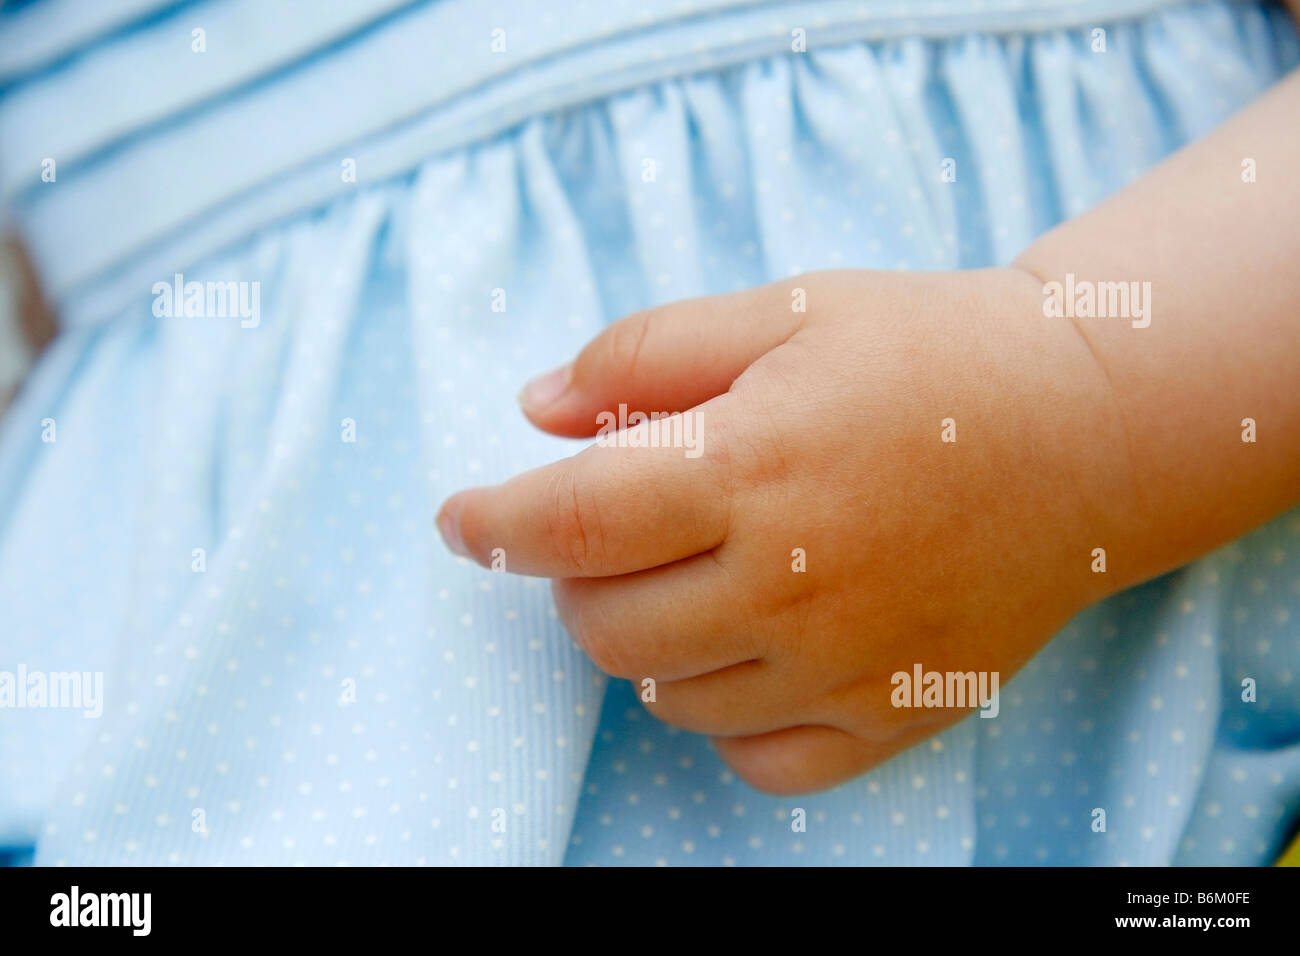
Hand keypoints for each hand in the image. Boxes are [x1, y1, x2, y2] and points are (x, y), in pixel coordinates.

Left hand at [436, 267, 1132, 792]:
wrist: (1086, 429)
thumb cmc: (927, 354)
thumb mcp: (785, 311)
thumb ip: (645, 353)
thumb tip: (534, 408)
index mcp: (755, 467)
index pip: (571, 523)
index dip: (491, 524)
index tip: (459, 521)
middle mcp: (792, 582)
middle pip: (601, 625)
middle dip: (571, 575)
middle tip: (611, 526)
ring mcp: (844, 664)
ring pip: (666, 695)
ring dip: (645, 633)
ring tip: (699, 568)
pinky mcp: (892, 715)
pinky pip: (755, 756)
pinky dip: (721, 709)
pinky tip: (750, 642)